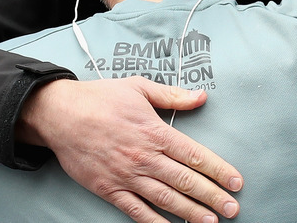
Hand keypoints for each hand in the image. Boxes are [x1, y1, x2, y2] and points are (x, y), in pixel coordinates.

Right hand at [17, 77, 242, 222]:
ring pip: (166, 200)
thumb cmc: (100, 98)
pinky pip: (136, 211)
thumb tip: (202, 96)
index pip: (195, 156)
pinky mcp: (109, 189)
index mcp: (156, 132)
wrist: (60, 114)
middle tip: (232, 209)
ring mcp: (127, 176)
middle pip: (186, 182)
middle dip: (212, 197)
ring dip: (190, 213)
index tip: (236, 182)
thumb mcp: (139, 87)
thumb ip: (172, 95)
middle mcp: (145, 157)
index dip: (219, 171)